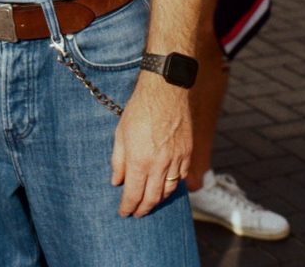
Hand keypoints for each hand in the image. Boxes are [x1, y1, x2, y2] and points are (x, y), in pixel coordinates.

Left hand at [111, 72, 191, 216]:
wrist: (164, 91)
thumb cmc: (138, 110)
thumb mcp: (120, 133)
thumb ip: (118, 160)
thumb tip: (116, 181)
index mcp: (139, 160)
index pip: (133, 194)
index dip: (128, 207)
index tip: (124, 213)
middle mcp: (159, 164)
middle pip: (152, 198)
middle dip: (143, 209)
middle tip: (137, 213)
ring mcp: (175, 160)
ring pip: (168, 191)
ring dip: (158, 200)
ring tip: (150, 202)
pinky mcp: (187, 153)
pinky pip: (181, 177)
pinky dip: (173, 186)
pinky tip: (166, 186)